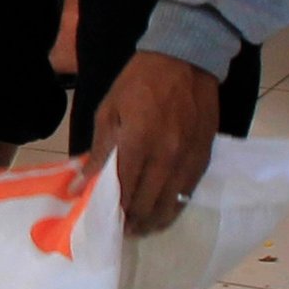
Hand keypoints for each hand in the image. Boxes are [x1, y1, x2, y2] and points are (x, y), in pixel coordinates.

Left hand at [84, 52, 218, 238]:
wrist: (186, 59)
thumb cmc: (140, 82)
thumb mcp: (110, 109)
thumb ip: (100, 149)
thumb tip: (84, 182)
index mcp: (138, 140)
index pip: (123, 188)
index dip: (113, 210)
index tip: (104, 220)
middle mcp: (165, 155)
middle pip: (147, 203)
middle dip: (132, 221)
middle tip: (122, 228)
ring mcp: (188, 158)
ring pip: (170, 203)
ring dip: (154, 220)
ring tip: (141, 227)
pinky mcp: (204, 156)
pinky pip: (189, 192)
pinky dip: (174, 206)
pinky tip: (163, 212)